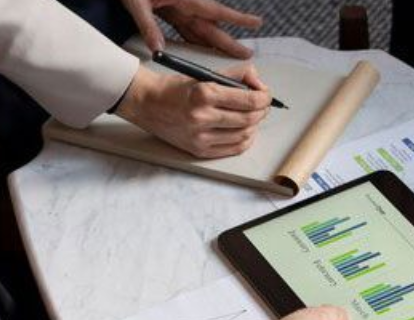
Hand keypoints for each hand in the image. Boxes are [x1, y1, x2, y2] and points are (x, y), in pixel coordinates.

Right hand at [117, 63, 270, 157]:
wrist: (147, 104)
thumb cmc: (175, 88)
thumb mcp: (204, 75)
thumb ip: (234, 75)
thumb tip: (257, 82)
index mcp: (204, 94)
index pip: (249, 100)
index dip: (265, 97)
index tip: (266, 94)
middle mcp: (202, 117)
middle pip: (250, 119)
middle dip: (262, 111)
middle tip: (262, 105)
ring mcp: (200, 137)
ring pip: (244, 135)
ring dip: (254, 126)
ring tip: (252, 117)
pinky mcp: (198, 150)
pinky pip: (233, 149)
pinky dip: (245, 140)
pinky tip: (244, 131)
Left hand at [121, 0, 262, 58]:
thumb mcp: (136, 3)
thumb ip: (148, 26)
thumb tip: (157, 49)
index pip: (216, 10)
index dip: (237, 18)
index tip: (257, 22)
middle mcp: (184, 4)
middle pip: (211, 26)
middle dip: (230, 41)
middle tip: (248, 54)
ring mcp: (178, 8)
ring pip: (201, 30)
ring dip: (214, 44)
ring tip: (230, 58)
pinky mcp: (169, 10)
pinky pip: (186, 29)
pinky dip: (195, 41)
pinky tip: (202, 51)